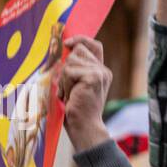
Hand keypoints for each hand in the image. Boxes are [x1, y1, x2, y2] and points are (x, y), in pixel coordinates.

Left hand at [58, 36, 112, 151]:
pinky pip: (69, 71)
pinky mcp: (93, 77)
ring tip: (69, 94)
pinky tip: (69, 97)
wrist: (84, 128)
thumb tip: (62, 50)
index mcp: (101, 71)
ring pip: (71, 61)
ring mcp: (99, 73)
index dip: (81, 39)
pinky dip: (64, 84)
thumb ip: (74, 69)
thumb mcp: (75, 85)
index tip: (67, 43)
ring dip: (64, 78)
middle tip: (68, 88)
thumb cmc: (76, 110)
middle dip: (67, 67)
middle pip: (78, 50)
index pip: (94, 45)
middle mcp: (103, 70)